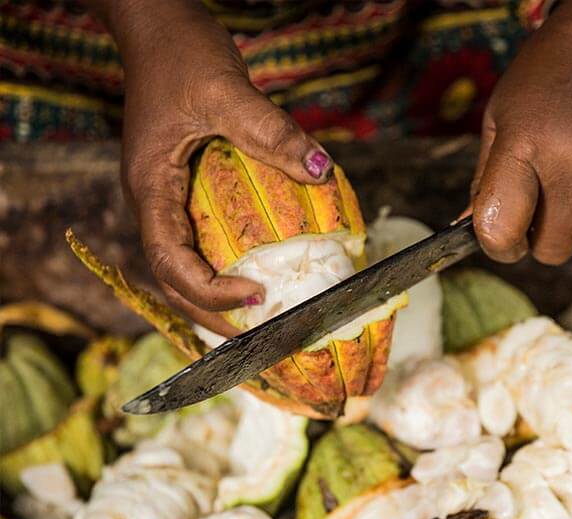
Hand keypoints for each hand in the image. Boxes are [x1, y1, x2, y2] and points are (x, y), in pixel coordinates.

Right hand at [91, 0, 330, 331]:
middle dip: (213, 315)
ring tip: (259, 324)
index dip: (210, 292)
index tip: (258, 299)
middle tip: (262, 336)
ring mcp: (165, 199)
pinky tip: (254, 280)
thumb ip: (270, 130)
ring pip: (182, 268)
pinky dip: (221, 272)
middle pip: (172, 281)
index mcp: (151, 187)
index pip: (170, 262)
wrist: (157, 24)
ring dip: (215, 302)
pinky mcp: (181, 191)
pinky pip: (197, 244)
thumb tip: (321, 171)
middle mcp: (154, 202)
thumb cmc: (181, 51)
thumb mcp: (226, 88)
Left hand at [470, 0, 571, 264]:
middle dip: (539, 239)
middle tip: (538, 209)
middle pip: (552, 250)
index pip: (501, 232)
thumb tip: (473, 227)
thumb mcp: (502, 113)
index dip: (497, 245)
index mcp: (527, 144)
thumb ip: (486, 178)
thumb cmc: (556, 67)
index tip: (502, 236)